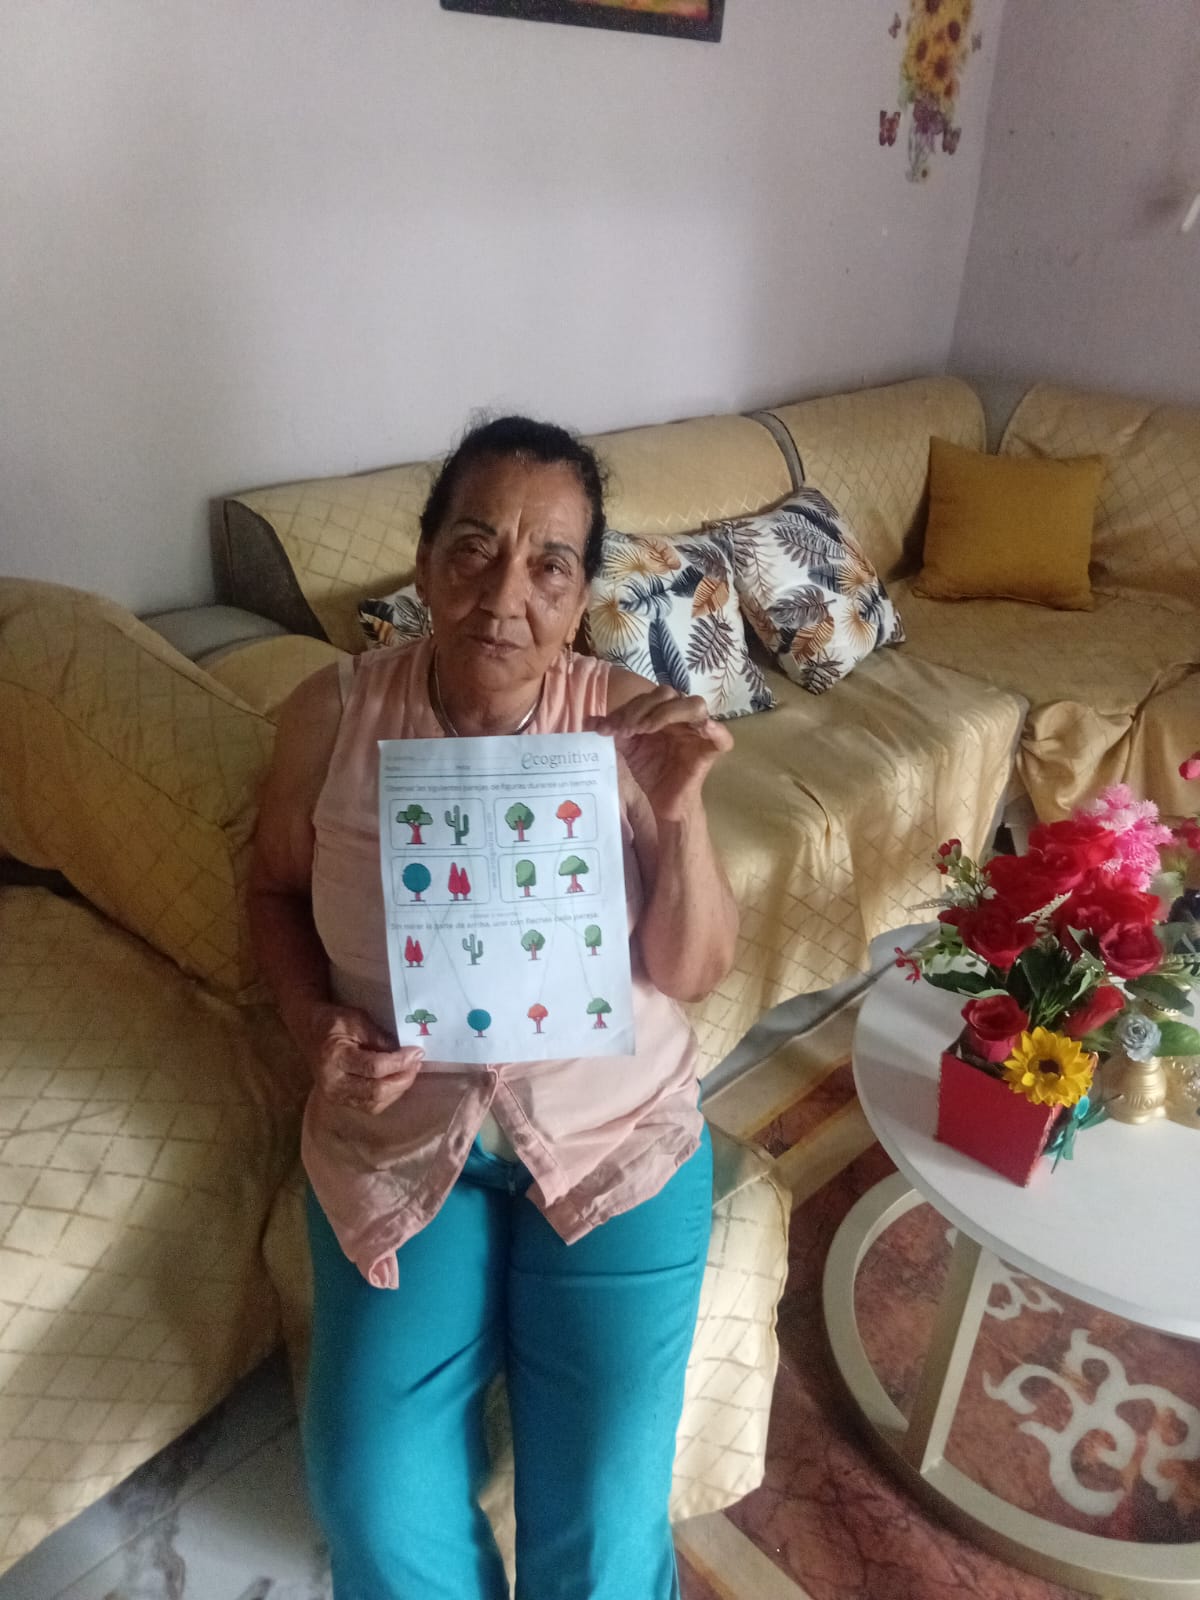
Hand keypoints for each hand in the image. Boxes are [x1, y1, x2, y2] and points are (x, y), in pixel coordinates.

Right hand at [300, 1002, 423, 1115]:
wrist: (310, 1032)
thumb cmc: (334, 1023)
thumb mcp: (357, 1020)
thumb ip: (380, 1037)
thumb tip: (406, 1053)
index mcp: (335, 1057)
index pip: (373, 1067)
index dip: (399, 1062)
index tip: (417, 1052)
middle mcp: (333, 1082)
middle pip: (376, 1091)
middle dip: (402, 1079)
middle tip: (417, 1063)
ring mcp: (335, 1096)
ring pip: (375, 1103)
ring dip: (398, 1089)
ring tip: (410, 1071)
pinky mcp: (341, 1101)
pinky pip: (371, 1106)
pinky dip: (388, 1095)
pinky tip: (397, 1081)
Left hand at [589, 687, 731, 821]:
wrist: (661, 804)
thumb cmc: (649, 771)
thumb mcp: (627, 747)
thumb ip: (612, 729)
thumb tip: (588, 720)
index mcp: (663, 713)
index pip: (648, 696)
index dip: (626, 708)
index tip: (606, 728)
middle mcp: (682, 718)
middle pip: (669, 694)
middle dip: (641, 708)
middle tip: (625, 729)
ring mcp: (698, 733)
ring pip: (695, 705)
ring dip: (666, 713)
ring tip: (645, 729)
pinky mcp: (709, 752)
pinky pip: (722, 738)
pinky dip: (715, 730)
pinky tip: (703, 728)